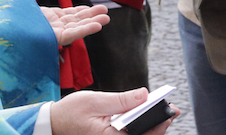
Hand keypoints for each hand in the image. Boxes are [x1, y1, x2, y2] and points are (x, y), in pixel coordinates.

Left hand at [24, 0, 110, 45]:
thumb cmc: (5, 16)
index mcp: (44, 17)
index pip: (67, 14)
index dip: (81, 11)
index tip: (93, 8)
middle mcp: (50, 26)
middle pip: (75, 21)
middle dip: (91, 16)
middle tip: (106, 12)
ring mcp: (52, 33)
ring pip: (76, 27)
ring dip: (92, 23)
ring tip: (106, 18)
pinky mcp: (52, 39)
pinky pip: (72, 34)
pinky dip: (85, 30)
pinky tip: (97, 25)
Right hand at [50, 88, 178, 134]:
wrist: (52, 124)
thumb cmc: (70, 113)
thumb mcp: (96, 101)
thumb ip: (121, 100)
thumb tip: (144, 94)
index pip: (142, 134)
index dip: (159, 123)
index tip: (172, 111)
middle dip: (159, 125)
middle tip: (172, 110)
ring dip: (151, 126)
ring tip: (164, 112)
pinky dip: (140, 127)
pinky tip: (146, 115)